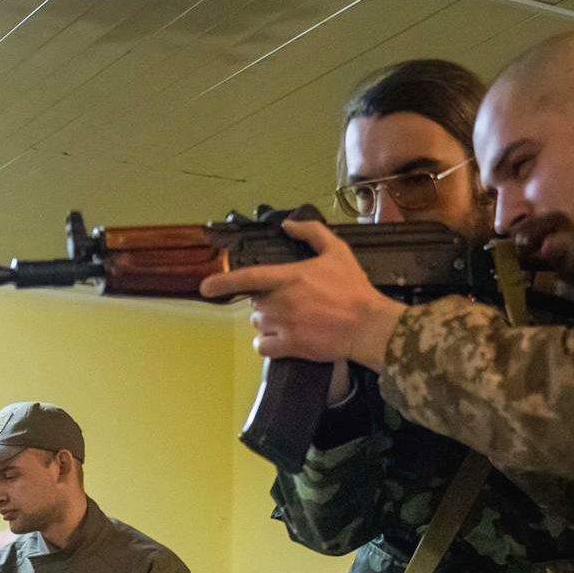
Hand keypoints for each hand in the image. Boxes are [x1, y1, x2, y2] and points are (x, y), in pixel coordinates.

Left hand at [199, 219, 404, 371]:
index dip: (223, 282)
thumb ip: (311, 233)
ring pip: (257, 323)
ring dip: (267, 321)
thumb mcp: (337, 251)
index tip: (206, 287)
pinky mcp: (290, 347)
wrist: (368, 324)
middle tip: (288, 301)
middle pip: (254, 302)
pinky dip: (267, 343)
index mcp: (289, 277)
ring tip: (289, 318)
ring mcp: (284, 325)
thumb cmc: (354, 289)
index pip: (248, 278)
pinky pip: (263, 346)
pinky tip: (280, 339)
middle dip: (266, 301)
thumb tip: (289, 225)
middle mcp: (281, 302)